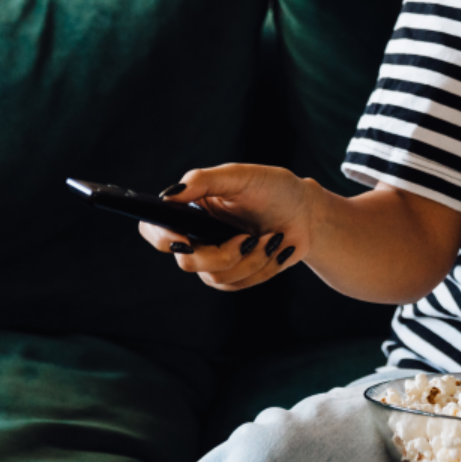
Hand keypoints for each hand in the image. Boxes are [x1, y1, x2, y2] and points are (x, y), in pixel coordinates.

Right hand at [140, 163, 314, 291]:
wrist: (306, 212)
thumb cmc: (273, 188)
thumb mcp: (240, 176)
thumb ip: (204, 180)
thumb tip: (170, 194)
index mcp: (190, 209)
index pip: (154, 228)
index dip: (161, 238)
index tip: (184, 239)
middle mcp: (196, 236)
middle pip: (186, 262)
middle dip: (221, 255)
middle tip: (248, 238)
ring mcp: (214, 259)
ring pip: (216, 277)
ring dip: (251, 259)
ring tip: (272, 238)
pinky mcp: (236, 275)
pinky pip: (239, 284)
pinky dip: (264, 266)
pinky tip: (277, 248)